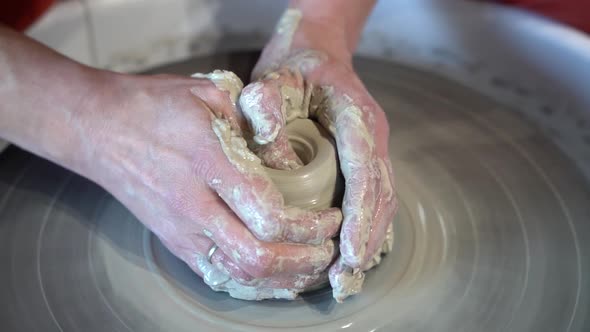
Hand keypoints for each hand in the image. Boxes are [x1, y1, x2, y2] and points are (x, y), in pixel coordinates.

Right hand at [85, 72, 341, 299]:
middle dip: (303, 260)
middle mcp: (192, 204)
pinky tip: (276, 279)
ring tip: (310, 267)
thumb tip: (292, 157)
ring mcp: (179, 229)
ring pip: (237, 274)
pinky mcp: (172, 241)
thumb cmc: (154, 105)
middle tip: (327, 249)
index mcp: (207, 161)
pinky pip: (217, 275)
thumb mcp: (210, 94)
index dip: (309, 226)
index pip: (268, 214)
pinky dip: (252, 284)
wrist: (97, 128)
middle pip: (257, 256)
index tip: (330, 217)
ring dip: (281, 279)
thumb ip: (255, 123)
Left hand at [240, 8, 396, 300]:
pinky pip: (371, 198)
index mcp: (357, 116)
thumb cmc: (295, 66)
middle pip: (381, 195)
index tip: (351, 253)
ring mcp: (371, 148)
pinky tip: (350, 253)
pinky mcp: (362, 159)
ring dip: (368, 240)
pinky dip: (364, 228)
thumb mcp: (273, 77)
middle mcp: (372, 136)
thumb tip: (276, 163)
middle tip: (346, 279)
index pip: (365, 173)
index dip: (361, 217)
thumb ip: (266, 107)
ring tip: (347, 277)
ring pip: (381, 201)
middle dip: (367, 240)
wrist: (315, 50)